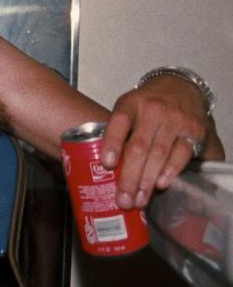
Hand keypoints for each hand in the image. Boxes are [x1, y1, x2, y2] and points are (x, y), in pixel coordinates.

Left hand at [102, 75, 212, 207]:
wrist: (180, 86)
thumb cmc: (145, 104)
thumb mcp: (127, 107)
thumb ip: (116, 130)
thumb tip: (94, 165)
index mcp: (131, 104)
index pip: (119, 122)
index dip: (112, 143)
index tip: (107, 164)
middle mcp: (153, 110)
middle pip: (139, 147)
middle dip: (130, 176)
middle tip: (123, 200)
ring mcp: (175, 120)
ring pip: (159, 154)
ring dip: (147, 181)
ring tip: (138, 200)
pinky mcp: (193, 130)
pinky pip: (181, 154)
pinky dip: (170, 171)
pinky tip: (160, 185)